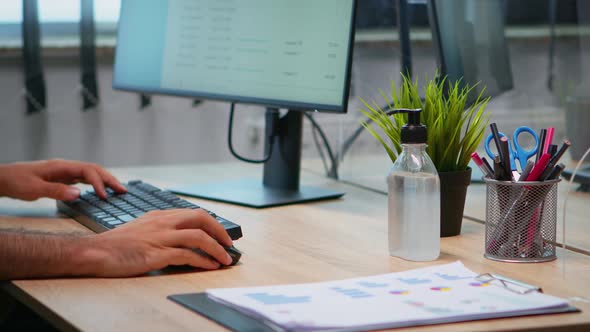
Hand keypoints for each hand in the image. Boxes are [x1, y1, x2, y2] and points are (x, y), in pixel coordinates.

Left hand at [0, 159, 126, 200]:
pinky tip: (99, 190)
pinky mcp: (61, 178)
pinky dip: (95, 183)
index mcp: (60, 167)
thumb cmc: (15, 182)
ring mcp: (63, 172)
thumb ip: (56, 191)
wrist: (1, 179)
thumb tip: (79, 194)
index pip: (87, 171)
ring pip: (90, 173)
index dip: (99, 183)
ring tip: (118, 190)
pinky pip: (83, 178)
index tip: (105, 197)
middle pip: (93, 169)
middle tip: (123, 191)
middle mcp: (65, 167)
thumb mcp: (33, 189)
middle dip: (110, 179)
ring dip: (105, 181)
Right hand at [79, 209, 233, 275]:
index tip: (221, 233)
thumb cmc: (117, 244)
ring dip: (216, 248)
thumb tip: (181, 237)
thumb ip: (161, 228)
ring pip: (198, 237)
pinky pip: (187, 255)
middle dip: (219, 231)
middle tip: (229, 244)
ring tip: (226, 258)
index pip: (193, 213)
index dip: (212, 223)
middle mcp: (162, 222)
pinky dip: (203, 261)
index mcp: (160, 215)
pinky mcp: (156, 254)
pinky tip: (210, 266)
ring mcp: (160, 237)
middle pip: (200, 218)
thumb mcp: (142, 228)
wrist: (95, 251)